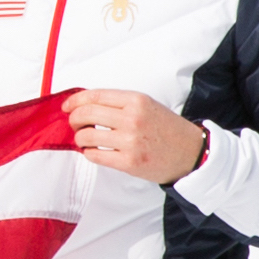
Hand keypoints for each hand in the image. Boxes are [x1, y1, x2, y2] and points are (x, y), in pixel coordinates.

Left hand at [60, 89, 203, 183]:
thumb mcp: (146, 105)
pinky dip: (88, 152)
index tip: (67, 106)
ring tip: (86, 139)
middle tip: (75, 123)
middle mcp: (133, 119)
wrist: (191, 152)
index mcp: (136, 100)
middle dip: (74, 119)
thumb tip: (83, 103)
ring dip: (80, 137)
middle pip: (86, 114)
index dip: (75, 100)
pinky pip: (94, 155)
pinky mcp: (129, 162)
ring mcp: (130, 141)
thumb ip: (118, 103)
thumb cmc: (166, 128)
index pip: (95, 96)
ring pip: (86, 136)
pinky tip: (94, 150)